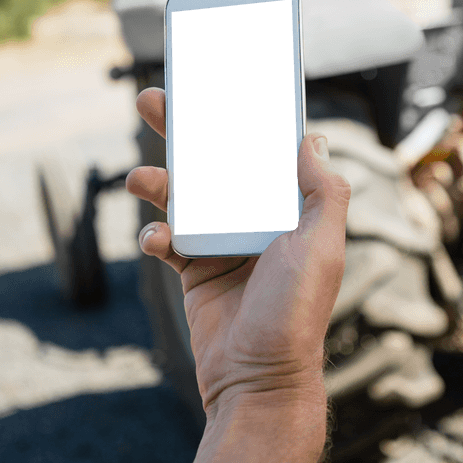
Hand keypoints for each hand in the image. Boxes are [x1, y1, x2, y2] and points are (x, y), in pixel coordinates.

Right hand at [126, 89, 350, 423]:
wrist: (256, 381)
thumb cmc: (294, 313)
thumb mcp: (320, 245)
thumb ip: (322, 192)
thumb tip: (313, 138)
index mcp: (290, 208)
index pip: (265, 150)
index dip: (244, 116)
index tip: (218, 81)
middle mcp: (256, 220)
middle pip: (216, 162)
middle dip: (185, 131)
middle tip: (154, 101)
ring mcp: (223, 244)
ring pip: (184, 195)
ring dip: (159, 181)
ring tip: (140, 180)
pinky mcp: (195, 271)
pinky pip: (168, 240)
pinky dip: (156, 235)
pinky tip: (156, 240)